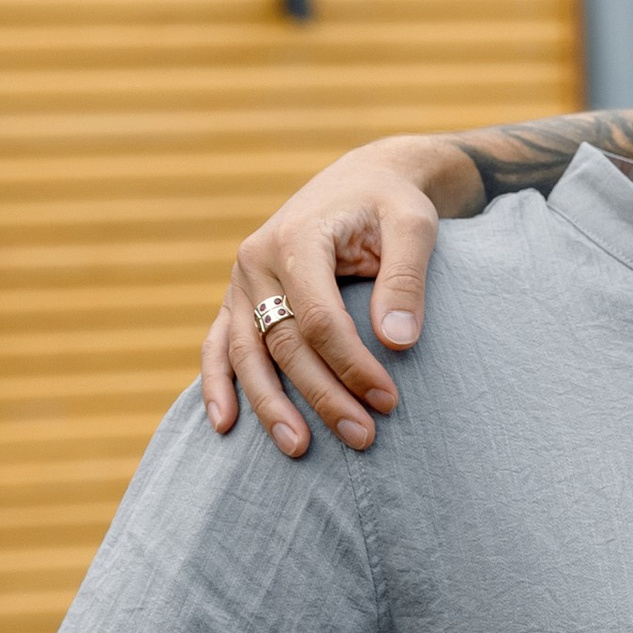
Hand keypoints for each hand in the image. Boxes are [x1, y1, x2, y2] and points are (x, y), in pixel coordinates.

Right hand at [202, 139, 470, 457]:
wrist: (363, 182)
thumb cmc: (391, 205)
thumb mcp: (414, 226)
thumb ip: (406, 279)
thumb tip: (399, 342)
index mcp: (297, 237)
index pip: (318, 317)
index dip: (351, 364)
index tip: (388, 401)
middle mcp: (258, 260)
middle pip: (284, 342)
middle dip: (322, 395)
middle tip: (362, 437)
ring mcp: (242, 282)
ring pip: (247, 353)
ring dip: (270, 405)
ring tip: (298, 449)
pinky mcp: (239, 299)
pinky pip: (219, 346)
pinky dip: (217, 385)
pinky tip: (224, 425)